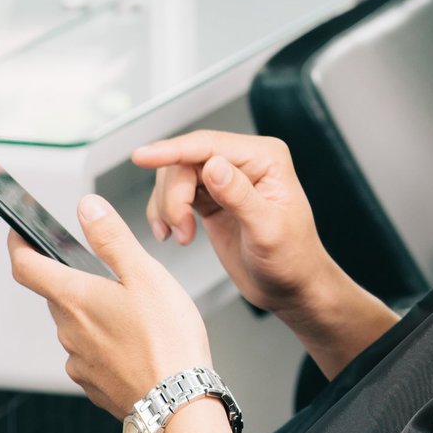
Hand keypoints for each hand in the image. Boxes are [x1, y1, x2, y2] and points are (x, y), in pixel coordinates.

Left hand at [8, 195, 211, 415]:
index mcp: (75, 298)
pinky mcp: (93, 384)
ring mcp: (78, 361)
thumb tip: (87, 208)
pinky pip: (91, 355)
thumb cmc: (168, 340)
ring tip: (137, 315)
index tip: (19, 232)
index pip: (25, 266)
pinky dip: (106, 345)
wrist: (178, 403)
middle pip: (58, 296)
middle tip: (114, 277)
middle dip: (77, 282)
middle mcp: (68, 331)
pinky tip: (138, 345)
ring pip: (77, 326)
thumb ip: (112, 238)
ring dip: (95, 315)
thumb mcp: (146, 275)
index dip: (18, 244)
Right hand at [130, 131, 336, 316]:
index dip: (172, 150)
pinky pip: (176, 193)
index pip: (209, 145)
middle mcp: (246, 162)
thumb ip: (239, 196)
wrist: (291, 287)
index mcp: (265, 158)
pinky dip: (166, 213)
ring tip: (181, 237)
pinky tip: (172, 235)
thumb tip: (213, 165)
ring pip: (176, 176)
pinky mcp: (212, 198)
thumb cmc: (291, 260)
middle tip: (179, 229)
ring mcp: (226, 178)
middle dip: (173, 195)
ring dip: (168, 206)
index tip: (141, 157)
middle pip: (186, 160)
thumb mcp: (267, 230)